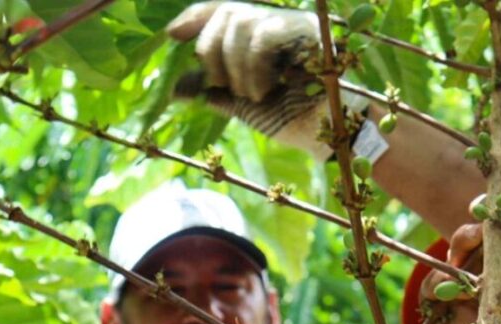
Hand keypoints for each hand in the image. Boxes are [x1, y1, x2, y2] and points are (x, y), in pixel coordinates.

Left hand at [167, 2, 365, 158]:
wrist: (328, 133)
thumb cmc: (292, 118)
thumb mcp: (242, 104)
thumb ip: (213, 91)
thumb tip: (175, 88)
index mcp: (259, 35)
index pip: (221, 10)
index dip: (195, 17)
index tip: (172, 35)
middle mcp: (275, 22)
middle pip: (226, 12)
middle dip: (212, 50)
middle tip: (223, 84)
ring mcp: (291, 24)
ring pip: (241, 23)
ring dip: (235, 65)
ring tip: (251, 94)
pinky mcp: (306, 32)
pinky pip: (263, 36)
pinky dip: (254, 66)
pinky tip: (265, 89)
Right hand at [422, 217, 500, 323]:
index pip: (500, 222)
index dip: (498, 208)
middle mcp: (481, 260)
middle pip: (472, 231)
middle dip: (477, 227)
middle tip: (485, 230)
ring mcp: (458, 277)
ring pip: (453, 250)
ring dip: (462, 249)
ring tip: (473, 259)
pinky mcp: (438, 299)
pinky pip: (434, 282)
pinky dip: (445, 282)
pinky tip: (460, 290)